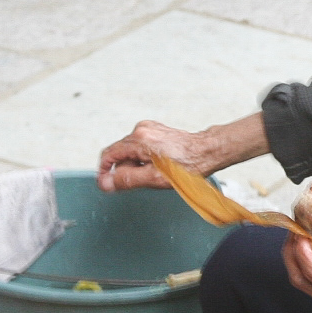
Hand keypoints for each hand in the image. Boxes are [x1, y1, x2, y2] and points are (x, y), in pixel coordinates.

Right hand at [96, 114, 267, 192]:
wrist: (207, 152)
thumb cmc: (186, 165)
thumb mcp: (154, 178)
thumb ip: (126, 180)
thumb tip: (105, 183)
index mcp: (138, 139)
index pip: (108, 155)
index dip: (104, 171)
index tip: (106, 183)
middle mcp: (140, 130)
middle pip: (120, 154)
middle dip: (127, 170)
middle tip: (144, 180)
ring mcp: (148, 129)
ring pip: (131, 152)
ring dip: (137, 165)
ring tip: (155, 172)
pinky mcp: (155, 131)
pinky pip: (140, 148)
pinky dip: (145, 159)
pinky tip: (158, 164)